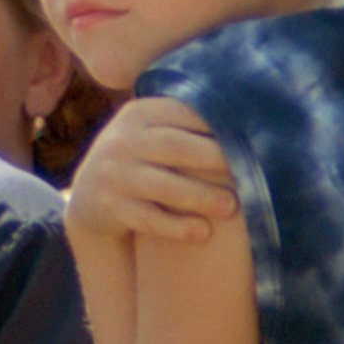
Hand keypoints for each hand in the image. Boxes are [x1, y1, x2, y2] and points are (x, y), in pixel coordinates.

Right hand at [63, 100, 235, 253]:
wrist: (91, 197)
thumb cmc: (141, 160)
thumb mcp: (151, 132)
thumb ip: (185, 121)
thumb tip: (249, 111)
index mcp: (139, 113)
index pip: (184, 114)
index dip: (219, 126)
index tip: (252, 139)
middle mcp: (122, 140)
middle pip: (176, 147)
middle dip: (215, 160)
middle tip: (250, 173)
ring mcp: (113, 174)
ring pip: (163, 185)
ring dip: (201, 196)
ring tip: (231, 206)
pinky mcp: (108, 207)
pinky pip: (147, 218)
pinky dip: (177, 226)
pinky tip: (202, 232)